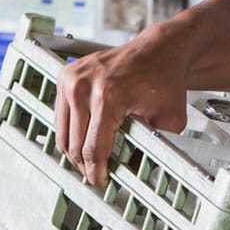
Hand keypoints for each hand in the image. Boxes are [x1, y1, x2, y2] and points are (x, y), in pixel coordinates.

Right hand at [54, 27, 192, 185]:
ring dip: (74, 150)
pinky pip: (60, 115)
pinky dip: (70, 130)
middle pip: (74, 144)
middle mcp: (84, 87)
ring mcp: (72, 79)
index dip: (96, 170)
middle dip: (85, 164)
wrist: (158, 49)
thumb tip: (136, 172)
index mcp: (109, 97)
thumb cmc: (164, 79)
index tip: (100, 181)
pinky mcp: (65, 75)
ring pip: (63, 132)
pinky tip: (84, 138)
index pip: (94, 148)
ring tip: (89, 161)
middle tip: (96, 174)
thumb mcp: (169, 120)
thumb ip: (153, 147)